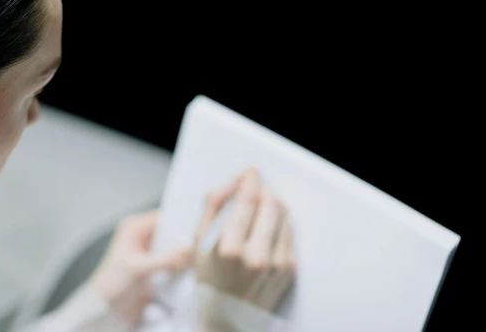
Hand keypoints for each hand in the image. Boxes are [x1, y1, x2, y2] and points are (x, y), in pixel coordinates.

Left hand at [89, 210, 191, 324]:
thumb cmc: (111, 285)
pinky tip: (191, 270)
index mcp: (133, 228)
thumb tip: (189, 250)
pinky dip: (180, 267)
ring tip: (199, 258)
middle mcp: (142, 238)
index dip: (180, 223)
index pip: (162, 219)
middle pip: (170, 234)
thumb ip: (166, 259)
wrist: (105, 310)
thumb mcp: (139, 269)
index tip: (198, 229)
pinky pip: (173, 264)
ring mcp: (149, 254)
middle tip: (201, 246)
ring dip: (183, 255)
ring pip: (173, 249)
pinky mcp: (154, 269)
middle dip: (184, 241)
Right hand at [194, 168, 295, 311]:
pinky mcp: (289, 269)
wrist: (227, 318)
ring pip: (284, 214)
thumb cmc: (210, 279)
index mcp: (229, 249)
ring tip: (258, 209)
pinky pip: (289, 231)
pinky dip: (279, 223)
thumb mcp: (199, 242)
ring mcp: (277, 264)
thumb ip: (212, 206)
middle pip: (270, 203)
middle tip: (254, 188)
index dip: (250, 180)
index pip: (248, 201)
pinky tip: (265, 228)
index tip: (250, 172)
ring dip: (273, 204)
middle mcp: (256, 257)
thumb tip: (232, 182)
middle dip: (263, 190)